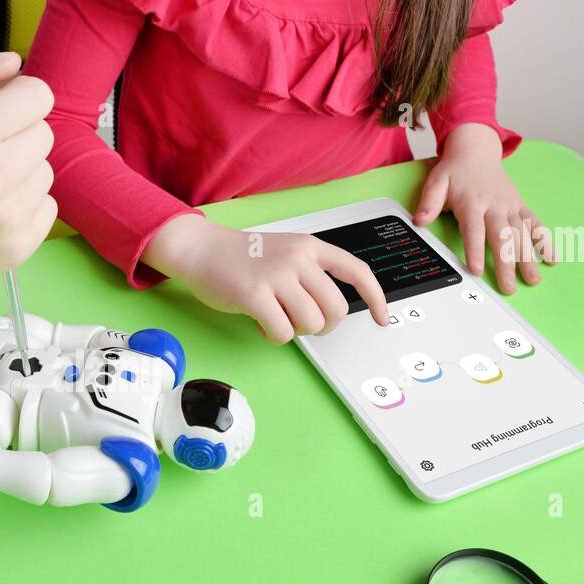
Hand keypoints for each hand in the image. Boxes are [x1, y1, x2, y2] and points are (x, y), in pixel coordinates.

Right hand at [0, 45, 57, 308]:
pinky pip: (48, 206)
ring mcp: (7, 217)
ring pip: (46, 170)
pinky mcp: (18, 246)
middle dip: (17, 135)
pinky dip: (24, 204)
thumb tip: (13, 61)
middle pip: (44, 133)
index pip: (38, 95)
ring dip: (21, 171)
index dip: (17, 98)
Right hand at [142, 215, 388, 343]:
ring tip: (278, 320)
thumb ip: (310, 272)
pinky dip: (275, 337)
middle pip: (335, 308)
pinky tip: (262, 325)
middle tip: (305, 325)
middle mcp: (298, 258)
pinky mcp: (255, 295)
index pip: (356, 271)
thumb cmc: (242, 257)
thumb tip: (330, 310)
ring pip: (311, 323)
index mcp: (310, 247)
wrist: (201, 249)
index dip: (375, 297)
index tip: (382, 317)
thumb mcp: (285, 251)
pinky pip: (282, 332)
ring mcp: (276, 275)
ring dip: (297, 332)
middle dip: (324, 326)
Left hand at [414, 123, 553, 293]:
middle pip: (502, 237)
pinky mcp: (520, 206)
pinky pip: (535, 224)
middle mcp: (495, 205)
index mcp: (472, 201)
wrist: (476, 151)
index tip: (476, 270)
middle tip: (509, 287)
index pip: (474, 230)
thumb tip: (419, 221)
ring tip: (533, 280)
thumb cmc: (455, 171)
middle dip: (507, 264)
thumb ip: (429, 202)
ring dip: (529, 258)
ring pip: (522, 234)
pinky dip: (544, 241)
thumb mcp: (436, 182)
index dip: (475, 250)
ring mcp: (510, 206)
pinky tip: (551, 258)